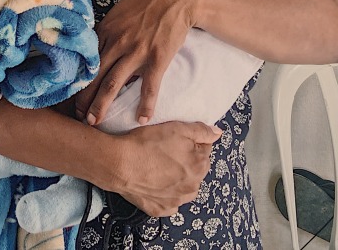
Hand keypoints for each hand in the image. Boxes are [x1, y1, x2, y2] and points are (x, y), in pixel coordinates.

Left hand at [75, 0, 193, 125]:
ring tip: (94, 122)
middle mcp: (116, 42)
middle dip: (82, 99)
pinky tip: (141, 119)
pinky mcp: (157, 58)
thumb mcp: (119, 13)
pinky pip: (149, 86)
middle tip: (77, 117)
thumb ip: (106, 33)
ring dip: (101, 106)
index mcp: (105, 31)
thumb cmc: (147, 3)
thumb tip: (95, 51)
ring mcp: (136, 51)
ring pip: (112, 83)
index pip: (86, 62)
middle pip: (93, 76)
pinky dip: (145, 105)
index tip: (70, 97)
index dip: (76, 82)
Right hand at [106, 121, 221, 215]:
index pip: (204, 151)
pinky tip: (153, 182)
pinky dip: (163, 193)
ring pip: (182, 187)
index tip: (174, 141)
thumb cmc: (147, 144)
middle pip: (194, 170)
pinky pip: (167, 201)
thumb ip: (202, 131)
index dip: (190, 143)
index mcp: (200, 166)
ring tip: (157, 167)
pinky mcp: (160, 210)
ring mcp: (177, 202)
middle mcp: (193, 187)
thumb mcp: (177, 128)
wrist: (119, 164)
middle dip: (185, 161)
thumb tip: (217, 133)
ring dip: (175, 179)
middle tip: (164, 152)